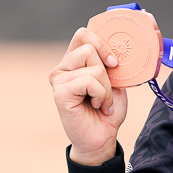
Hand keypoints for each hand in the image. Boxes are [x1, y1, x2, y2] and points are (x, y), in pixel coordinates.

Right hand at [50, 26, 129, 165]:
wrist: (101, 138)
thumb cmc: (106, 110)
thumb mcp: (114, 81)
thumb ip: (110, 63)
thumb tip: (113, 50)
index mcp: (74, 61)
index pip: (83, 35)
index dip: (101, 43)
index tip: (113, 63)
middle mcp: (62, 67)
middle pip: (89, 48)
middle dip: (107, 72)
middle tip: (106, 92)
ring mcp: (58, 79)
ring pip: (93, 67)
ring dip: (106, 88)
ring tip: (101, 102)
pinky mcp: (60, 92)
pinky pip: (89, 81)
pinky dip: (101, 95)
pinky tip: (96, 106)